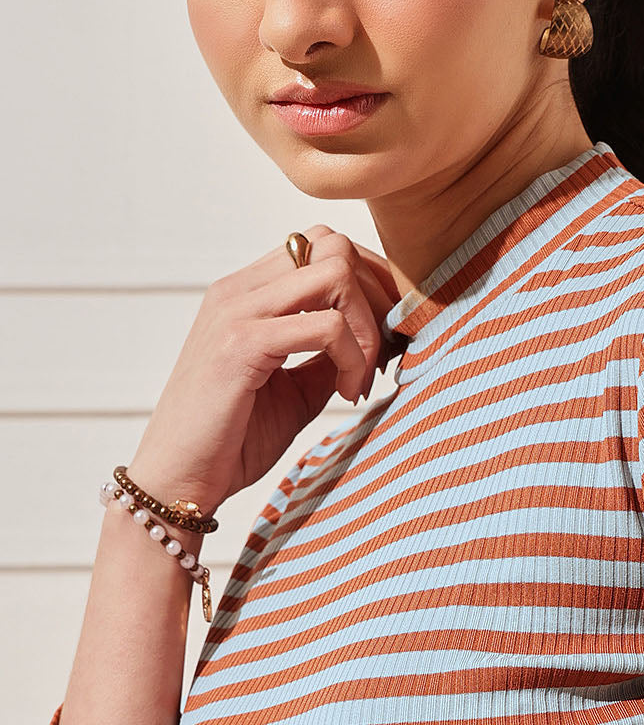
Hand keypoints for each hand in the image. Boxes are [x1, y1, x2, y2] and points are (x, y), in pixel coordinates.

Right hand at [124, 224, 401, 514]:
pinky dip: (354, 357)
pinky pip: (327, 326)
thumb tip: (383, 333)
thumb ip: (332, 351)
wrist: (177, 480)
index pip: (324, 244)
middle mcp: (239, 289)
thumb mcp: (299, 386)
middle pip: (335, 245)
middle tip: (381, 354)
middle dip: (376, 296)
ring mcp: (237, 311)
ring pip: (335, 273)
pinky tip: (348, 394)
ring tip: (362, 377)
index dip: (368, 283)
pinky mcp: (241, 344)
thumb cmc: (233, 438)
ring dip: (367, 325)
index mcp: (248, 291)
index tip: (380, 339)